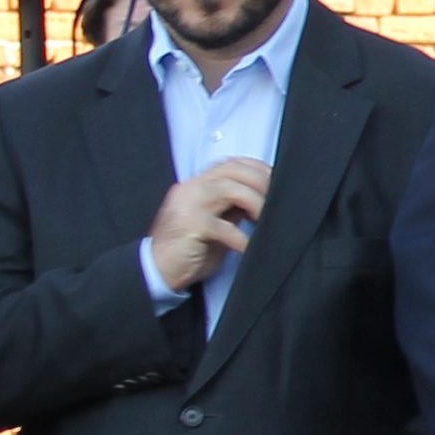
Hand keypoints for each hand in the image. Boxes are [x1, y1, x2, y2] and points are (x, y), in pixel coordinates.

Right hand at [151, 159, 272, 294]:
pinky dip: (241, 238)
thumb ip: (232, 208)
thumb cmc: (188, 250)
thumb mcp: (215, 223)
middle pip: (232, 169)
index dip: (257, 169)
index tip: (276, 181)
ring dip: (255, 203)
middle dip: (261, 182)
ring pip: (228, 188)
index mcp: (196, 185)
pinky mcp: (188, 226)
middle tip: (278, 200)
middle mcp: (190, 189)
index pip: (230, 163)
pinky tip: (248, 248)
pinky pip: (222, 226)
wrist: (156, 271)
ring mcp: (187, 205)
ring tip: (265, 221)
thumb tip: (262, 200)